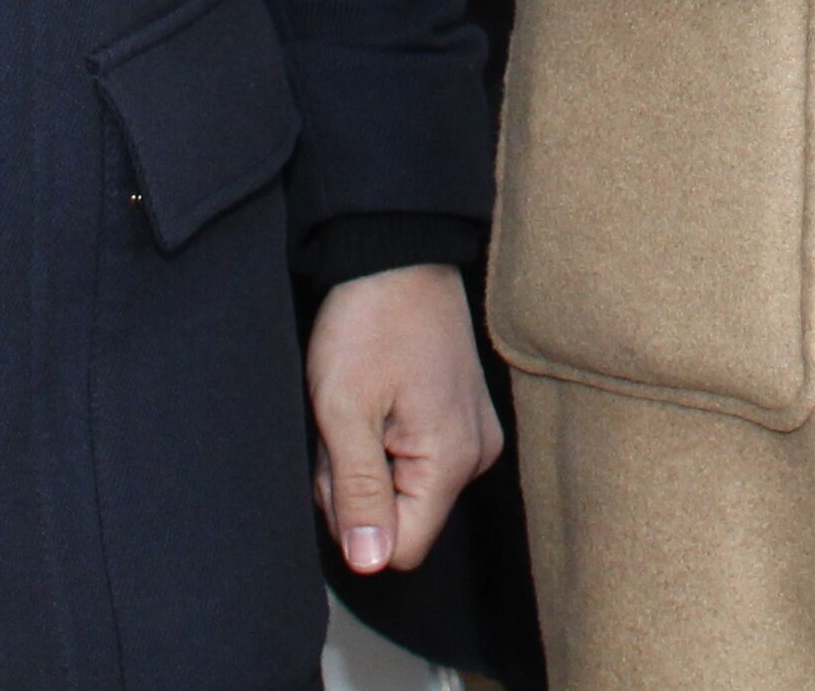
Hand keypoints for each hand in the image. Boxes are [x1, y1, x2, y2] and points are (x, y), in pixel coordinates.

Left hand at [305, 264, 500, 575]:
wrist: (396, 251)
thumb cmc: (369, 320)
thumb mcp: (343, 409)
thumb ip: (358, 493)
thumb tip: (369, 563)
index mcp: (452, 458)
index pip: (401, 548)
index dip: (354, 519)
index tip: (338, 463)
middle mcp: (476, 453)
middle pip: (400, 516)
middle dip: (357, 484)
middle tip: (342, 422)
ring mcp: (474, 433)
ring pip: (403, 486)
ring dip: (367, 458)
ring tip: (358, 400)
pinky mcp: (463, 415)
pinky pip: (416, 456)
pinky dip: (384, 437)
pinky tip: (375, 396)